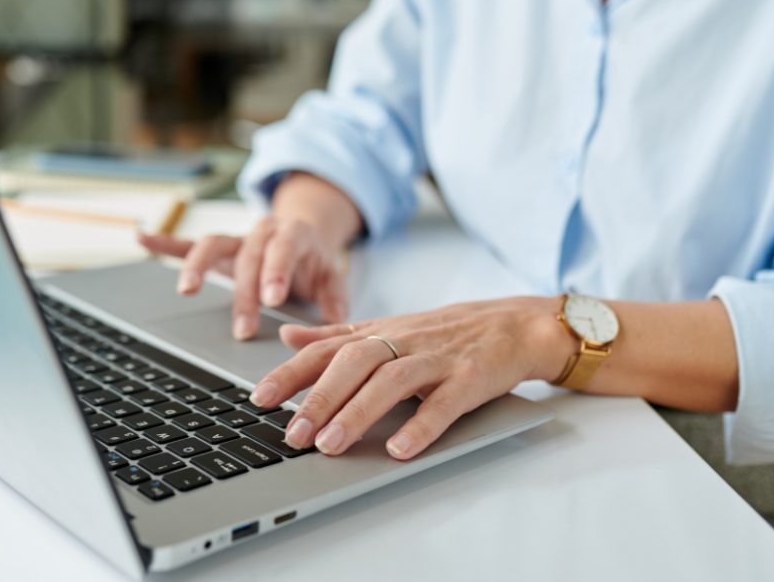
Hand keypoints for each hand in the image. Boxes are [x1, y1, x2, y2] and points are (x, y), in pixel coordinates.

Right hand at [138, 216, 348, 339]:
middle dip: (244, 293)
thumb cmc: (315, 261)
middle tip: (243, 329)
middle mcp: (261, 230)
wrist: (305, 231)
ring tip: (186, 290)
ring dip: (198, 266)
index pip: (283, 250)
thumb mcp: (333, 276)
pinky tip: (141, 238)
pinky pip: (189, 242)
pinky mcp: (220, 247)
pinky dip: (164, 242)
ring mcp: (237, 237)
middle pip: (248, 257)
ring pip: (213, 244)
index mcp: (292, 234)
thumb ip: (334, 299)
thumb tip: (336, 324)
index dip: (277, 271)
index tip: (272, 298)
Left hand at [247, 297, 571, 459]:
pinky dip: (421, 425)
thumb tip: (287, 335)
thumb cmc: (444, 333)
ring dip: (358, 413)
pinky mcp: (470, 379)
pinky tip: (399, 449)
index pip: (328, 348)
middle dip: (319, 397)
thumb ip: (336, 334)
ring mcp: (437, 359)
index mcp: (380, 333)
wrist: (514, 325)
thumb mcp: (387, 328)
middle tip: (292, 433)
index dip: (292, 372)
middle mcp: (403, 341)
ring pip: (391, 381)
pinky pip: (444, 403)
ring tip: (330, 446)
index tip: (259, 398)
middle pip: (354, 362)